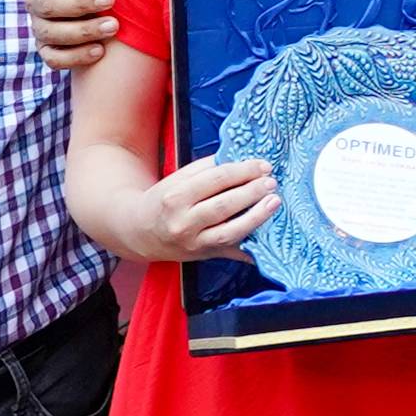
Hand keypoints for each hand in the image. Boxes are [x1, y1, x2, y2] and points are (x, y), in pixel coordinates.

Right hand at [26, 0, 121, 76]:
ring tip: (113, 27)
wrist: (91, 7)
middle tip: (111, 1)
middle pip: (51, 4)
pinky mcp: (47, 50)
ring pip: (52, 32)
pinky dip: (76, 56)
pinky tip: (100, 51)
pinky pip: (54, 58)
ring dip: (83, 31)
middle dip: (82, 2)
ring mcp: (40, 27)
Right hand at [99, 152, 277, 264]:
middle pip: (224, 205)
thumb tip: (240, 159)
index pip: (216, 180)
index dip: (243, 171)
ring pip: (230, 231)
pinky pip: (231, 253)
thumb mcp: (178, 179)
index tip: (262, 165)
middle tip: (271, 182)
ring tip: (274, 202)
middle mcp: (183, 222)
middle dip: (252, 192)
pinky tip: (268, 239)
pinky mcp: (203, 256)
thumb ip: (207, 169)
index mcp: (176, 197)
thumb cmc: (163, 201)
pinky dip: (250, 249)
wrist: (140, 232)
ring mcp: (194, 243)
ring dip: (256, 217)